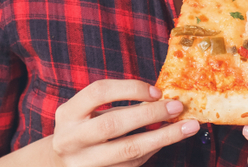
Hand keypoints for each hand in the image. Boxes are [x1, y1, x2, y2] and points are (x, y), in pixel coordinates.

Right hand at [50, 79, 199, 166]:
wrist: (60, 164)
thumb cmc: (84, 129)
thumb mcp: (89, 112)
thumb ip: (118, 104)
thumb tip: (162, 98)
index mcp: (68, 114)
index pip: (98, 91)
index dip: (130, 88)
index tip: (157, 91)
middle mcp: (70, 139)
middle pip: (113, 124)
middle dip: (150, 114)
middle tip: (177, 107)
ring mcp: (82, 163)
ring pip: (128, 150)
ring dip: (162, 137)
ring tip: (188, 127)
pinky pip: (131, 165)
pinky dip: (152, 151)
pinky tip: (166, 140)